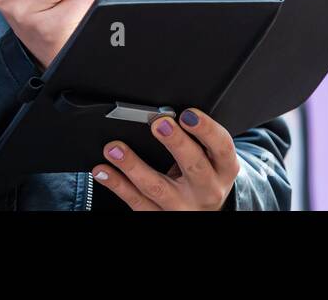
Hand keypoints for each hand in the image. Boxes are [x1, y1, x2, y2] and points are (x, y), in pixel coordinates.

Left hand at [92, 107, 238, 209]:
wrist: (205, 211)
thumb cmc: (205, 173)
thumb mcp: (212, 156)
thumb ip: (197, 137)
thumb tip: (166, 110)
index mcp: (224, 168)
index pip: (221, 146)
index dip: (206, 129)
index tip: (187, 114)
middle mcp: (208, 190)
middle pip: (193, 166)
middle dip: (176, 143)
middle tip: (159, 123)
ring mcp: (183, 206)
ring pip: (157, 187)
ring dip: (133, 166)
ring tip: (114, 148)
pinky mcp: (161, 217)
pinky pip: (137, 203)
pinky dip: (118, 185)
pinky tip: (103, 171)